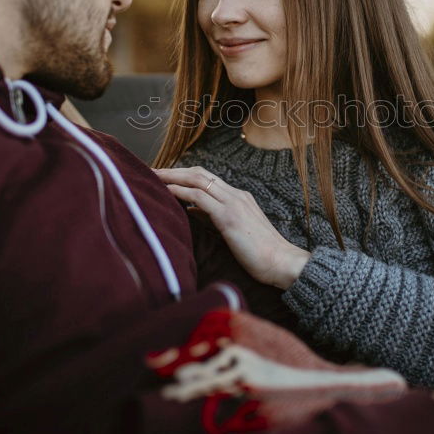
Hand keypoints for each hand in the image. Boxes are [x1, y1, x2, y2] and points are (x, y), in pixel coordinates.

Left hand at [153, 166, 309, 288]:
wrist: (282, 262)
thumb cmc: (261, 253)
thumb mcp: (236, 230)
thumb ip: (215, 217)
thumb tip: (193, 210)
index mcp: (239, 197)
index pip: (207, 178)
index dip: (184, 175)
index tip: (164, 176)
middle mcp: (236, 195)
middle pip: (199, 173)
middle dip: (173, 170)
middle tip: (151, 171)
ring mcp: (233, 203)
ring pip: (197, 180)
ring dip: (172, 177)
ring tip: (151, 177)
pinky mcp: (228, 217)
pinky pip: (199, 197)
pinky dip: (180, 191)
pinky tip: (165, 191)